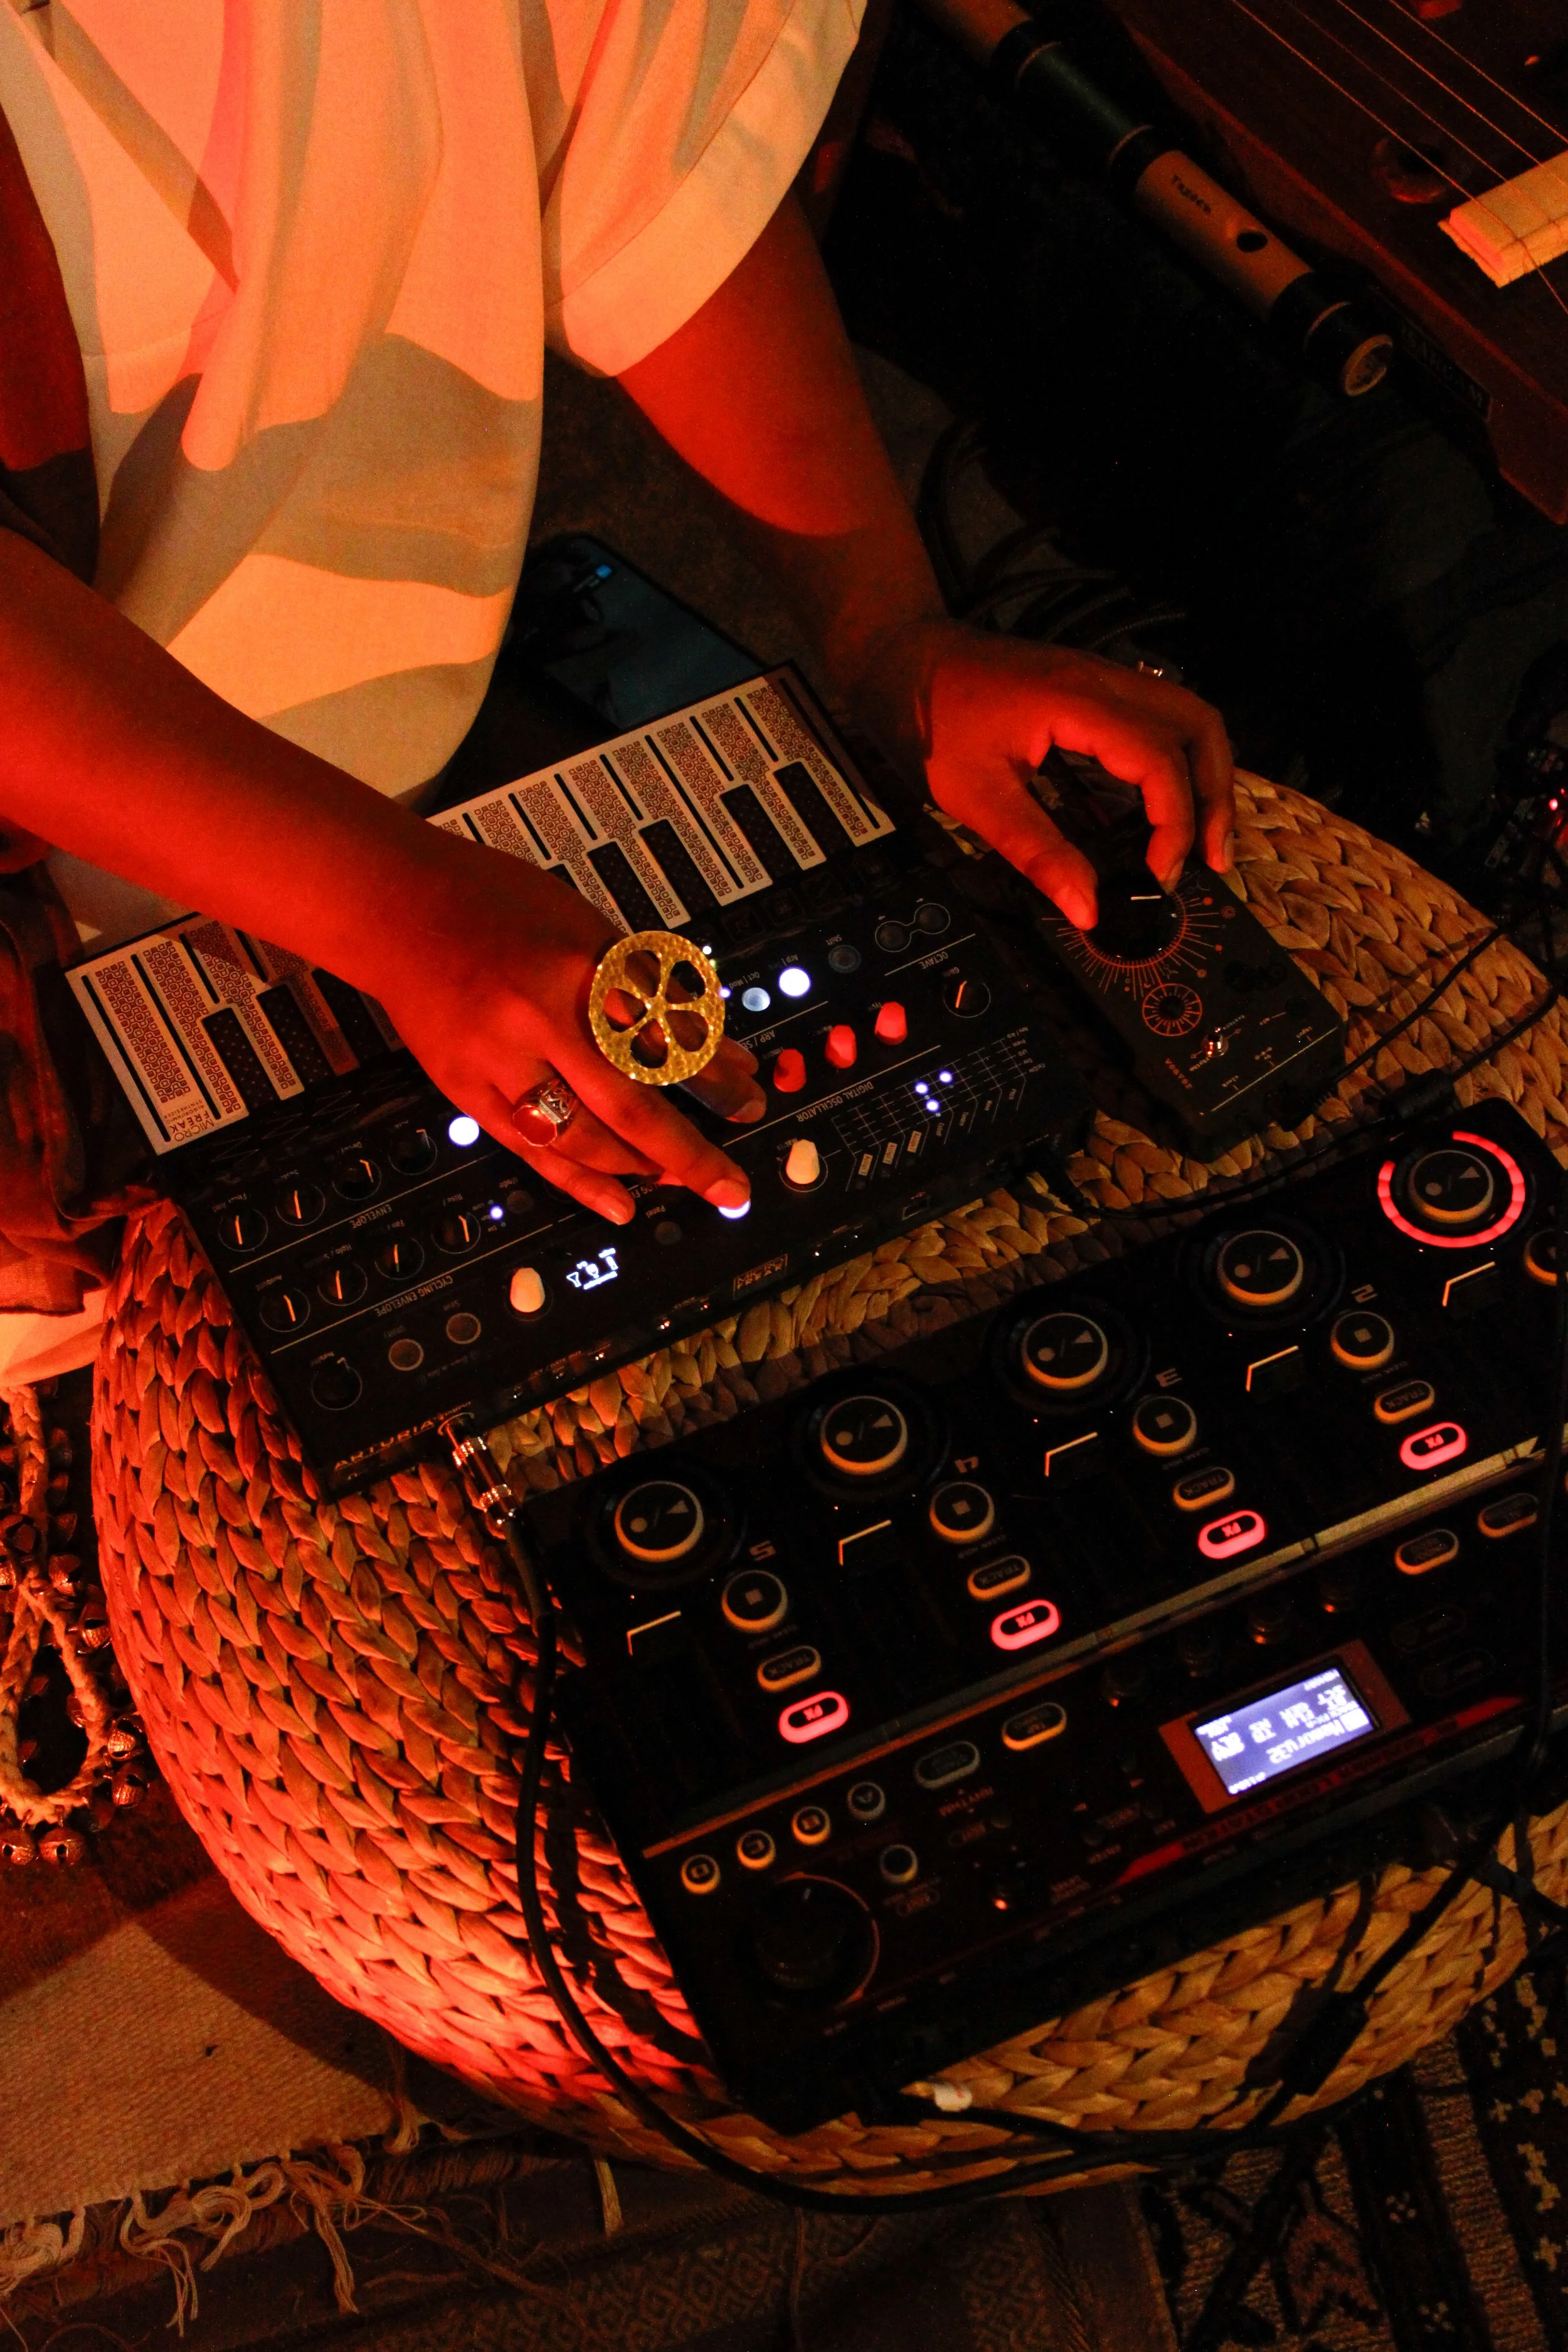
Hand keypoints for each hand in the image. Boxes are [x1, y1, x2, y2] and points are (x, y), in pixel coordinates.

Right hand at [371, 834, 764, 1224]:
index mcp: (581, 964)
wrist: (393, 906)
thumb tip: (711, 1048)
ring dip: (638, 1166)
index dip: (714, 1076)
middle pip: (633, 1099)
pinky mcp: (467, 1088)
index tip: (750, 1097)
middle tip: (729, 1182)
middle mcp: (541, 1014)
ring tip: (675, 1179)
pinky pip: (532, 1149)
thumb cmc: (495, 904)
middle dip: (690, 1150)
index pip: (665, 1037)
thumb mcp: (584, 925)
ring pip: (582, 1134)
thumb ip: (643, 987)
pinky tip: (618, 1203)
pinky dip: (579, 1182)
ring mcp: (499, 1057)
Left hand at [862, 620, 1235, 928]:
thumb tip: (1085, 909)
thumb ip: (1036, 854)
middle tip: (1211, 860)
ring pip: (1188, 716)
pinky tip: (1164, 807)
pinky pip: (1159, 717)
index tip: (1158, 875)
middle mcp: (1103, 679)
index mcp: (1078, 702)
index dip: (1174, 824)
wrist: (899, 657)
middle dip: (1215, 796)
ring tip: (1202, 839)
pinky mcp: (1092, 687)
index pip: (1161, 760)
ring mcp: (1101, 677)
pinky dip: (1177, 761)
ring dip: (1206, 775)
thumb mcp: (975, 798)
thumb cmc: (927, 720)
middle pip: (1199, 726)